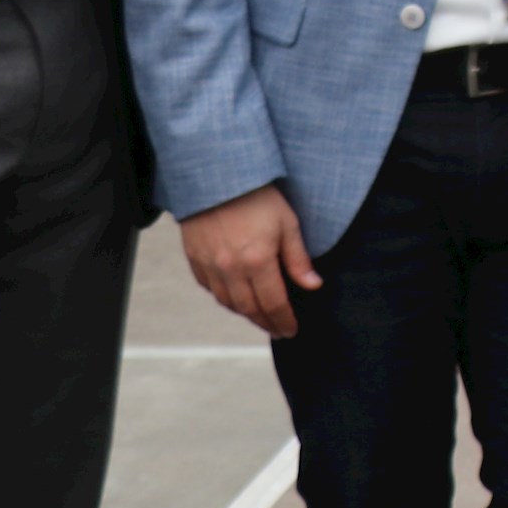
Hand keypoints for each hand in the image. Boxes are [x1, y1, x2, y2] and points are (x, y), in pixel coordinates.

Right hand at [180, 186, 320, 337]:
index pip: (273, 303)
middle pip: (249, 309)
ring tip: (260, 317)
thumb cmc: (258, 197)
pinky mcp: (195, 259)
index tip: (291, 330)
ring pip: (227, 302)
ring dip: (245, 313)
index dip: (283, 320)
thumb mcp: (287, 224)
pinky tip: (235, 298)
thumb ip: (298, 259)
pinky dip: (225, 298)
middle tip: (278, 329)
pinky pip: (210, 288)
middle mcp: (231, 269)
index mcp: (257, 262)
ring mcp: (210, 266)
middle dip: (265, 322)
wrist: (217, 177)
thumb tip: (313, 285)